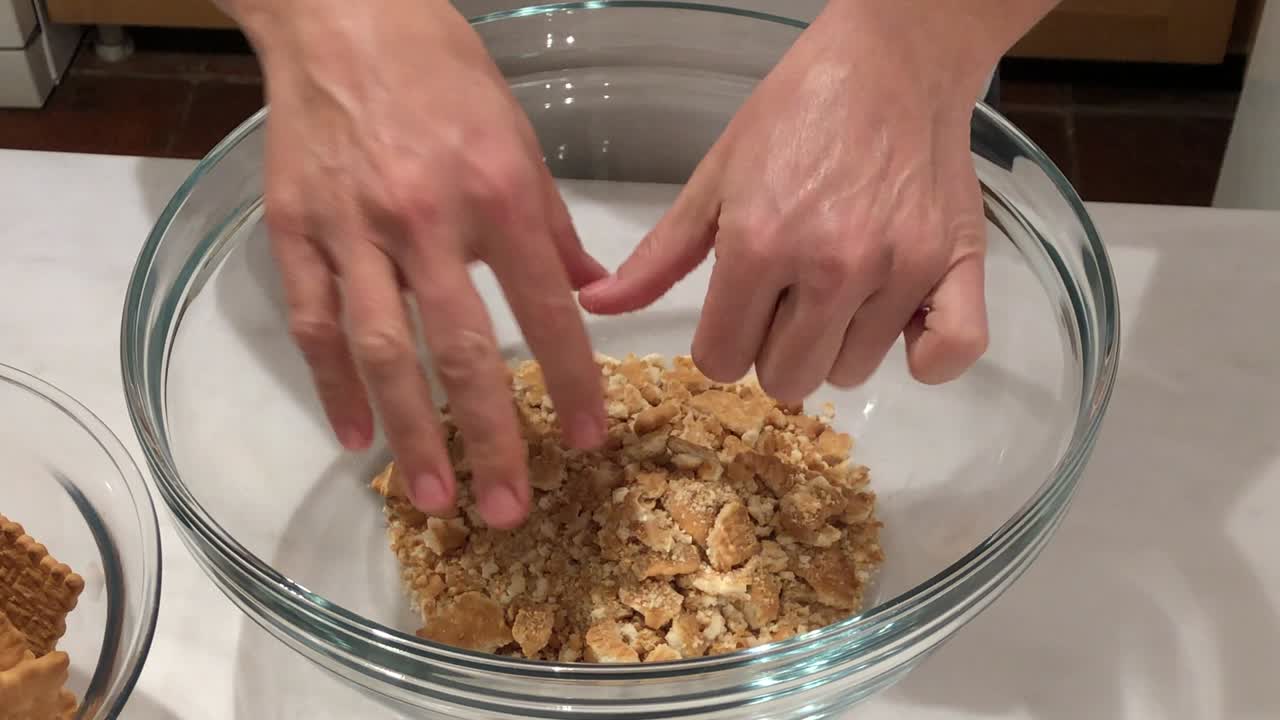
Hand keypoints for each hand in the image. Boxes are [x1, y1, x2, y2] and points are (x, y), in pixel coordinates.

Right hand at [235, 0, 607, 527]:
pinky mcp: (294, 229)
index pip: (546, 310)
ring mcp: (352, 228)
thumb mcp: (519, 138)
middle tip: (508, 509)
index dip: (570, 383)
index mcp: (498, 193)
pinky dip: (332, 385)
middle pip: (461, 351)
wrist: (344, 14)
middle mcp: (427, 218)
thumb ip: (553, 225)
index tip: (587, 441)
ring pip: (383, 352)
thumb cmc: (444, 72)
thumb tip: (593, 290)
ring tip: (431, 498)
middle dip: (489, 438)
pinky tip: (353, 435)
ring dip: (409, 434)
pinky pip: (313, 323)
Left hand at [580, 1, 1028, 401]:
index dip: (721, 343)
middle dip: (774, 352)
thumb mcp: (714, 178)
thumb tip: (595, 307)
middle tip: (786, 304)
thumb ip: (659, 255)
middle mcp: (831, 267)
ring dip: (838, 346)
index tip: (739, 312)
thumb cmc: (795, 113)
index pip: (722, 360)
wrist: (891, 61)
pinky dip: (925, 355)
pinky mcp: (954, 264)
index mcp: (759, 245)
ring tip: (841, 290)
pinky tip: (898, 324)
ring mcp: (899, 269)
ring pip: (851, 373)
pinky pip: (949, 356)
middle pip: (786, 380)